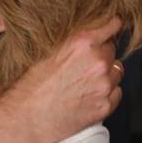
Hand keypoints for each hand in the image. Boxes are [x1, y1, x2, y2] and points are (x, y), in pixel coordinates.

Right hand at [1, 18, 123, 142]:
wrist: (25, 118)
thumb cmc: (30, 85)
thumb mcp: (47, 49)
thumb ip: (71, 38)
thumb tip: (88, 31)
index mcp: (82, 42)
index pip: (112, 24)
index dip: (109, 27)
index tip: (109, 29)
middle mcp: (97, 61)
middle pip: (112, 49)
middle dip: (101, 54)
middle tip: (82, 64)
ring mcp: (104, 84)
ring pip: (116, 71)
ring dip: (106, 74)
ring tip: (83, 82)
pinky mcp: (106, 105)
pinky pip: (116, 92)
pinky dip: (107, 93)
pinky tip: (88, 95)